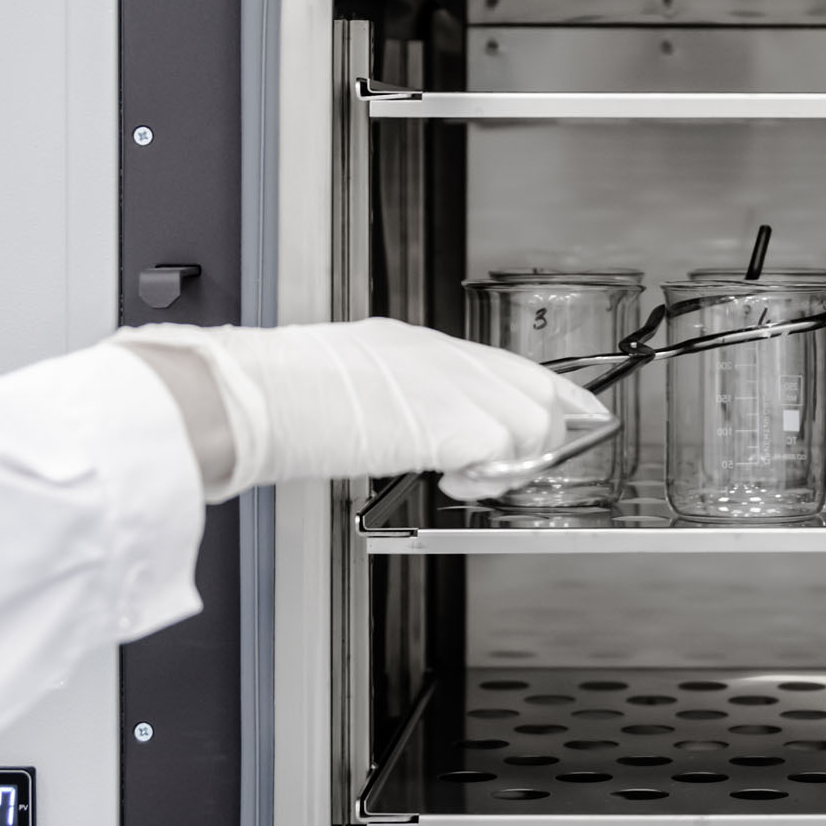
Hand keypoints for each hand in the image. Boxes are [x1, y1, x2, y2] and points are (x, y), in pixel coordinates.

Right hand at [121, 319, 613, 503]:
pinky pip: (502, 452)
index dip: (548, 397)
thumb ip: (394, 399)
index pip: (509, 365)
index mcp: (415, 345)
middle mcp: (440, 357)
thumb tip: (412, 427)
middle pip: (534, 391)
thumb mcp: (347, 382)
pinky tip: (451, 480)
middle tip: (502, 468)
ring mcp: (448, 385)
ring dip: (507, 462)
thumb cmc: (277, 394)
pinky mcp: (447, 421)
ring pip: (529, 425)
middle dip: (535, 437)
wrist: (254, 394)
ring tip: (465, 478)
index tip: (571, 418)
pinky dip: (486, 475)